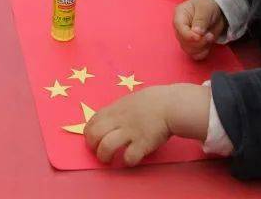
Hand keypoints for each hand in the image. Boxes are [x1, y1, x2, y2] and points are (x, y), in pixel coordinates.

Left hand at [85, 85, 210, 166]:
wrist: (171, 105)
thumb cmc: (152, 101)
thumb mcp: (129, 100)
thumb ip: (117, 110)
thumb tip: (108, 120)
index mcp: (114, 109)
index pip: (91, 122)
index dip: (89, 134)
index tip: (93, 140)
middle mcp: (119, 120)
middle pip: (94, 134)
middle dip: (92, 146)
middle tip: (99, 151)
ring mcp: (130, 132)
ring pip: (106, 146)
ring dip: (104, 156)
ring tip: (109, 160)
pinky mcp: (142, 143)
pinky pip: (128, 157)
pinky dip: (127, 161)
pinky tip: (131, 159)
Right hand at [173, 0, 226, 59]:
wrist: (214, 10)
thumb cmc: (206, 6)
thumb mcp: (204, 8)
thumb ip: (200, 20)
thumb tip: (196, 33)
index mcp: (179, 16)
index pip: (179, 29)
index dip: (189, 36)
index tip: (200, 36)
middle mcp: (180, 28)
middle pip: (184, 42)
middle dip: (199, 42)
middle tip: (210, 35)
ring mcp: (185, 38)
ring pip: (189, 50)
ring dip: (202, 47)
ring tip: (210, 37)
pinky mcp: (192, 45)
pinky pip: (195, 55)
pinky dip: (203, 52)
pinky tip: (208, 45)